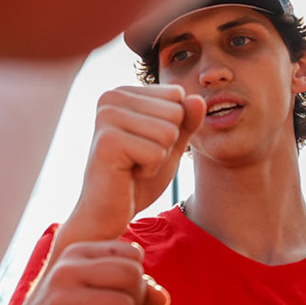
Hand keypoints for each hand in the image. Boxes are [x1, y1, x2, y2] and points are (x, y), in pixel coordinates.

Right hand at [2, 240, 168, 304]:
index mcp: (75, 254)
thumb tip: (165, 299)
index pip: (131, 255)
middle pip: (131, 276)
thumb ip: (135, 293)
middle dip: (135, 302)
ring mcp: (59, 301)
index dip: (138, 280)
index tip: (122, 298)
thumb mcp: (99, 299)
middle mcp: (65, 271)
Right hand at [66, 85, 203, 240]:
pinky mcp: (107, 142)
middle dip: (166, 144)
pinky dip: (150, 169)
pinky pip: (157, 152)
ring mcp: (107, 117)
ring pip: (168, 132)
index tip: (145, 144)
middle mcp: (111, 97)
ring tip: (133, 165)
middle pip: (175, 112)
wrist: (108, 212)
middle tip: (138, 158)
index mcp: (124, 92)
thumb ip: (186, 120)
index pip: (178, 96)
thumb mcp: (170, 144)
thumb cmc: (137, 176)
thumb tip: (198, 98)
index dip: (172, 128)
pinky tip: (128, 174)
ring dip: (158, 157)